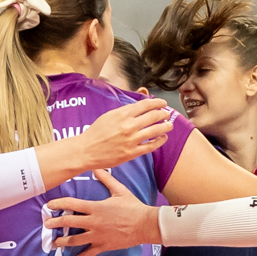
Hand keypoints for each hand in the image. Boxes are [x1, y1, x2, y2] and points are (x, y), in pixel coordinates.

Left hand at [43, 169, 152, 255]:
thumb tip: (96, 167)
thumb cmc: (133, 207)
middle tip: (46, 224)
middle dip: (54, 223)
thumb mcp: (119, 190)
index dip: (58, 204)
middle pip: (68, 222)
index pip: (71, 204)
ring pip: (74, 240)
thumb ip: (106, 179)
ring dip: (61, 241)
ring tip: (53, 242)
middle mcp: (93, 222)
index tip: (49, 205)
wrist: (145, 224)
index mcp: (95, 207)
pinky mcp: (103, 246)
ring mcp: (97, 235)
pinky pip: (87, 254)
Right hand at [59, 97, 176, 173]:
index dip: (157, 103)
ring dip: (166, 126)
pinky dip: (160, 140)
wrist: (87, 150)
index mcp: (123, 114)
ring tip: (169, 125)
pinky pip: (151, 146)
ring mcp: (132, 140)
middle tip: (167, 114)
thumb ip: (124, 111)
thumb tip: (139, 107)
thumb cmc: (96, 132)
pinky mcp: (132, 153)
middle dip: (164, 114)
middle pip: (154, 116)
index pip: (146, 104)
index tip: (163, 103)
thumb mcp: (109, 115)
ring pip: (156, 130)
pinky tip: (163, 138)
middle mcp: (129, 126)